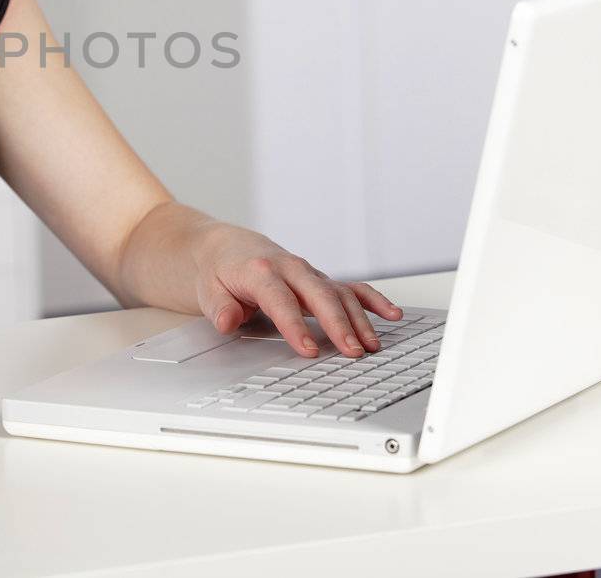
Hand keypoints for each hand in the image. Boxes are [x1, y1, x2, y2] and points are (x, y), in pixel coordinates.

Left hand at [192, 227, 402, 358]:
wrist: (228, 248)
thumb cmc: (220, 271)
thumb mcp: (208, 290)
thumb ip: (219, 308)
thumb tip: (228, 321)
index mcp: (261, 271)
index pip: (281, 301)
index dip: (296, 326)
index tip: (309, 350)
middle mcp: (290, 269)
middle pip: (320, 295)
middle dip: (339, 324)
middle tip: (353, 351)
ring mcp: (308, 274)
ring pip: (340, 293)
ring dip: (359, 318)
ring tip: (372, 345)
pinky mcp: (319, 280)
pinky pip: (351, 287)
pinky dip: (373, 299)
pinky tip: (392, 314)